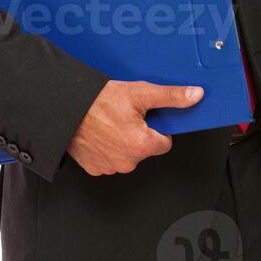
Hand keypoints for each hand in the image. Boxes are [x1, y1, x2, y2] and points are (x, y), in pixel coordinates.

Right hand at [66, 79, 203, 175]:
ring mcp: (110, 167)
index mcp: (142, 146)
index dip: (157, 127)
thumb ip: (171, 96)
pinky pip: (109, 159)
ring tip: (109, 121)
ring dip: (122, 140)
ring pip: (127, 154)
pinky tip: (100, 132)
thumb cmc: (99, 100)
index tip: (145, 116)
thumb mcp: (140, 92)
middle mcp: (128, 162)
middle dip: (139, 133)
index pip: (164, 141)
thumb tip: (195, 96)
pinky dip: (107, 147)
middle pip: (145, 148)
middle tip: (125, 115)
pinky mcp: (95, 168)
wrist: (65, 107)